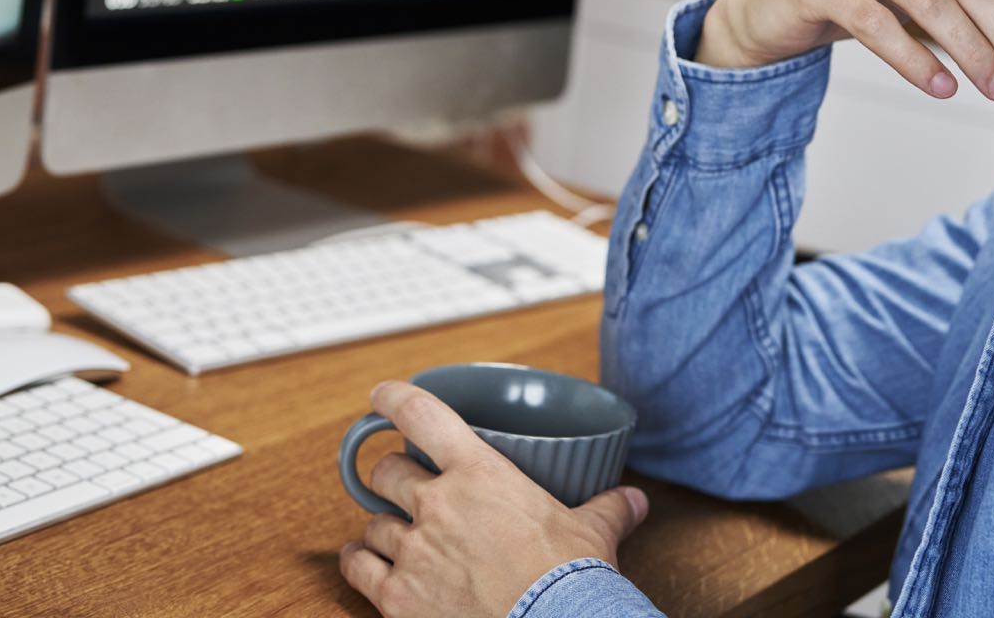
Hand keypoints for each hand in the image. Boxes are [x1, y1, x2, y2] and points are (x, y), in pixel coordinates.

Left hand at [339, 380, 649, 617]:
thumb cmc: (570, 581)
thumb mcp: (592, 533)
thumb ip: (609, 509)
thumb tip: (635, 500)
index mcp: (479, 474)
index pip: (422, 415)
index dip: (393, 398)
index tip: (380, 395)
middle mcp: (436, 505)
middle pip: (386, 473)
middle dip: (390, 478)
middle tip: (400, 486)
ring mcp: (413, 551)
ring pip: (372, 522)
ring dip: (380, 527)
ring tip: (388, 534)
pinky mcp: (397, 598)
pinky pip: (359, 569)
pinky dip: (358, 563)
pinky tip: (362, 562)